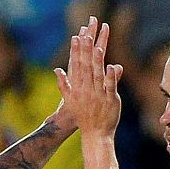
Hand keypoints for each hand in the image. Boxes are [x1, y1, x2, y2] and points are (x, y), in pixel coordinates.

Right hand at [56, 17, 122, 139]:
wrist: (94, 134)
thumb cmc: (82, 116)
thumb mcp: (70, 99)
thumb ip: (64, 84)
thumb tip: (56, 70)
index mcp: (78, 87)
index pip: (77, 65)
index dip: (77, 50)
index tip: (77, 36)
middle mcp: (86, 89)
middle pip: (86, 66)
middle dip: (86, 50)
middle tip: (87, 34)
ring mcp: (97, 94)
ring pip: (96, 75)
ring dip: (96, 61)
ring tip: (97, 47)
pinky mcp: (109, 100)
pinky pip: (109, 87)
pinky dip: (110, 77)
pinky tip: (112, 66)